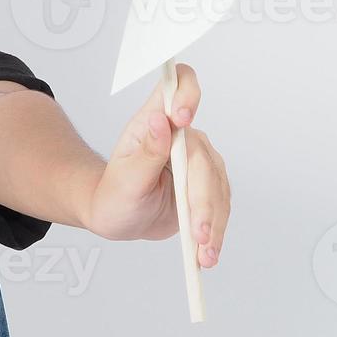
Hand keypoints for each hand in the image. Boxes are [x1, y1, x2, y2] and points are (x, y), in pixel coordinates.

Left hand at [82, 63, 231, 267]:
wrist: (120, 217)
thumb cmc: (114, 194)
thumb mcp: (124, 179)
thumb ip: (147, 152)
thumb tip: (161, 120)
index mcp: (153, 121)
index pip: (177, 86)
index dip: (186, 94)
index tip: (181, 118)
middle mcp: (180, 135)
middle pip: (203, 156)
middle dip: (201, 197)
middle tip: (197, 231)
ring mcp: (198, 159)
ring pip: (217, 184)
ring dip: (213, 220)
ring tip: (204, 250)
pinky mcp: (209, 183)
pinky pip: (221, 203)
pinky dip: (217, 228)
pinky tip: (209, 250)